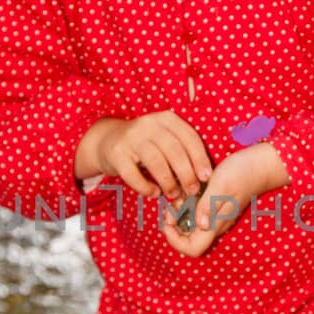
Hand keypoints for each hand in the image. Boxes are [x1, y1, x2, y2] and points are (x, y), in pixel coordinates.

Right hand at [85, 111, 212, 203]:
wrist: (107, 140)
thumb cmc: (145, 145)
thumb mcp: (164, 139)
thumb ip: (182, 151)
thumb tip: (204, 177)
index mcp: (167, 119)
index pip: (189, 137)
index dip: (200, 158)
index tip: (207, 177)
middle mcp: (149, 124)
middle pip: (174, 150)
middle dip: (187, 173)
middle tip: (192, 190)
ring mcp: (131, 137)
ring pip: (156, 162)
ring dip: (168, 182)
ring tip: (174, 195)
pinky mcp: (116, 153)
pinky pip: (133, 174)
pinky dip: (146, 187)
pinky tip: (154, 193)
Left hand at [160, 142, 286, 258]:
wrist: (262, 163)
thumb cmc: (242, 173)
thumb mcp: (220, 185)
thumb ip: (208, 205)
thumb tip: (199, 225)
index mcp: (216, 224)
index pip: (193, 249)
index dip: (175, 240)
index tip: (168, 220)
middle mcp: (216, 224)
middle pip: (188, 239)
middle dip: (174, 224)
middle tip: (171, 204)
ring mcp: (217, 216)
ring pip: (192, 225)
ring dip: (181, 212)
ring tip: (180, 193)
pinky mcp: (217, 206)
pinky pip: (198, 212)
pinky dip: (188, 204)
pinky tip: (189, 189)